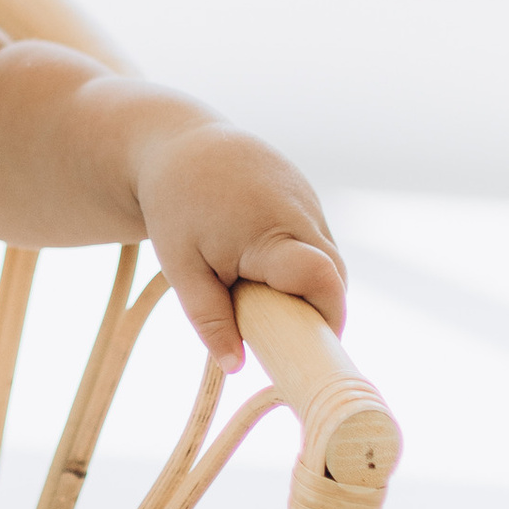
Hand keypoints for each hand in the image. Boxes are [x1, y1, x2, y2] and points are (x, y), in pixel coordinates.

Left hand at [131, 121, 345, 371]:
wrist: (177, 141)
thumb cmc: (174, 206)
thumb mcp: (182, 266)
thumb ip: (208, 317)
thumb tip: (235, 366)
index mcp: (270, 232)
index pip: (322, 279)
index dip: (325, 317)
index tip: (308, 346)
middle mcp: (300, 212)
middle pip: (333, 275)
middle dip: (317, 309)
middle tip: (282, 333)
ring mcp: (308, 197)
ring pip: (328, 257)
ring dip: (310, 284)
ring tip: (266, 294)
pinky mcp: (306, 190)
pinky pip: (316, 237)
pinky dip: (302, 258)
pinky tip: (266, 263)